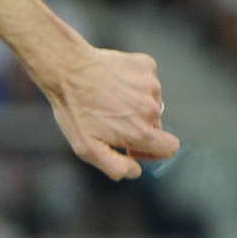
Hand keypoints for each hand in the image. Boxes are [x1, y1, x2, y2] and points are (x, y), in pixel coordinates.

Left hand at [44, 45, 178, 180]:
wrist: (67, 68)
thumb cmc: (74, 110)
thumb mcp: (86, 148)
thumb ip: (115, 166)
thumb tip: (135, 171)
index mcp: (141, 131)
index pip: (170, 148)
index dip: (153, 151)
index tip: (133, 145)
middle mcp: (152, 108)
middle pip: (156, 125)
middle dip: (137, 125)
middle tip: (110, 118)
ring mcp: (151, 84)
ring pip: (150, 101)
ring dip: (134, 103)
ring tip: (107, 97)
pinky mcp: (147, 65)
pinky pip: (146, 80)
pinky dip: (133, 83)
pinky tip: (112, 81)